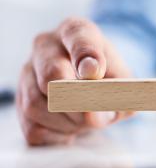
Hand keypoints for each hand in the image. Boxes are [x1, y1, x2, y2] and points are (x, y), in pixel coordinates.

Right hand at [16, 17, 132, 145]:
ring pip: (37, 105)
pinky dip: (57, 136)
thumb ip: (118, 92)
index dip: (86, 55)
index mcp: (75, 31)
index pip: (77, 36)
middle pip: (52, 73)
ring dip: (68, 123)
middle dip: (78, 101)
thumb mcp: (123, 79)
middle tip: (95, 115)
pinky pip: (32, 128)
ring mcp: (27, 72)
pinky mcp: (19, 100)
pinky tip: (71, 130)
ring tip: (86, 123)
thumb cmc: (109, 78)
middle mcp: (46, 46)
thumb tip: (97, 112)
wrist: (93, 88)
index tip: (95, 71)